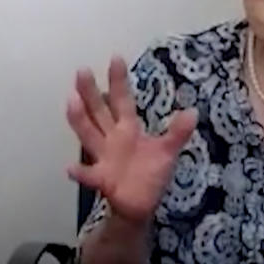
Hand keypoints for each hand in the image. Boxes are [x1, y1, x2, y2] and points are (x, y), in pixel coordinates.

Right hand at [65, 56, 197, 224]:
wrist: (139, 205)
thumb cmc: (150, 173)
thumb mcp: (167, 151)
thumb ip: (178, 132)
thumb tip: (193, 111)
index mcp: (128, 128)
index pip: (122, 100)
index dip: (119, 81)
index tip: (115, 58)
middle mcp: (112, 138)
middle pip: (99, 111)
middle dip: (90, 92)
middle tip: (82, 71)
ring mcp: (103, 157)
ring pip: (88, 135)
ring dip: (80, 119)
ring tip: (71, 101)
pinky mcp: (101, 178)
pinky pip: (89, 175)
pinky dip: (80, 172)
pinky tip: (70, 168)